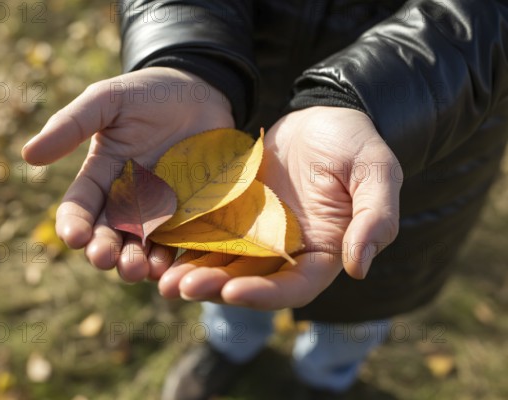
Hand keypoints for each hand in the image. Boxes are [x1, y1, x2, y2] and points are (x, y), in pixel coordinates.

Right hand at [22, 67, 233, 280]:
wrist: (201, 92)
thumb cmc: (149, 93)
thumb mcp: (107, 101)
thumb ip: (72, 124)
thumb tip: (28, 155)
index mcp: (102, 175)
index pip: (81, 206)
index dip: (74, 224)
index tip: (75, 237)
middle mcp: (126, 199)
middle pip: (108, 234)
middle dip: (103, 250)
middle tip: (105, 259)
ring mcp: (158, 208)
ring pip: (140, 245)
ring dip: (134, 262)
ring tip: (136, 270)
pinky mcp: (188, 213)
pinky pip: (176, 242)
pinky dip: (169, 258)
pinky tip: (167, 267)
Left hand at [158, 107, 402, 309]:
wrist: (323, 116)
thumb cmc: (356, 144)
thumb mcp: (376, 173)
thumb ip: (374, 218)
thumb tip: (360, 267)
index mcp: (321, 252)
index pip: (294, 287)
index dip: (264, 294)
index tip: (233, 291)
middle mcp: (285, 251)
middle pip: (248, 280)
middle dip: (215, 288)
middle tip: (180, 288)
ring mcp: (256, 233)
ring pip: (221, 262)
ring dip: (192, 273)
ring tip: (160, 279)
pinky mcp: (233, 212)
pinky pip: (207, 231)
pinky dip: (184, 242)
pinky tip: (157, 244)